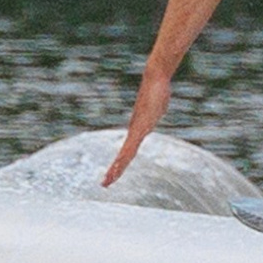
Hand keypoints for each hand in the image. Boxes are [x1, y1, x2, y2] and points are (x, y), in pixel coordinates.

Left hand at [101, 66, 172, 186]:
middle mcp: (135, 131)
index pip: (127, 152)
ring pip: (126, 153)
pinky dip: (125, 155)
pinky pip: (132, 143)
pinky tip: (119, 163)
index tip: (112, 176)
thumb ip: (154, 115)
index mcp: (137, 131)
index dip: (120, 165)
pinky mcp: (142, 124)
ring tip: (108, 180)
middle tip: (104, 184)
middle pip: (124, 156)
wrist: (155, 77)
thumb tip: (156, 112)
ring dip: (117, 167)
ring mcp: (138, 128)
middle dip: (115, 171)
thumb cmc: (158, 91)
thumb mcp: (157, 109)